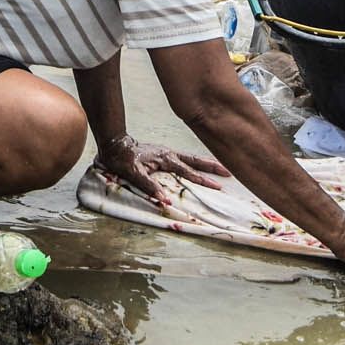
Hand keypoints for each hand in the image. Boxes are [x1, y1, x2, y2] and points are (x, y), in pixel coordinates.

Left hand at [93, 136, 226, 204]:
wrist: (115, 145)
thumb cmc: (122, 160)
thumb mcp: (133, 174)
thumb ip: (149, 186)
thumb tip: (165, 199)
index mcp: (166, 159)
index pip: (188, 171)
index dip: (202, 180)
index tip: (217, 186)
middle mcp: (170, 154)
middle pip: (196, 160)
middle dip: (212, 166)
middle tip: (229, 171)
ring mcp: (168, 152)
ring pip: (192, 157)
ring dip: (206, 163)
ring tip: (220, 166)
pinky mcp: (164, 153)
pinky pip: (184, 158)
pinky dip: (195, 161)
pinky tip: (199, 165)